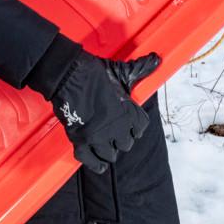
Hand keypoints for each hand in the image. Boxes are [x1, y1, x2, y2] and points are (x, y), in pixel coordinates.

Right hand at [42, 48, 159, 173]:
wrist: (66, 74)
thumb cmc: (93, 72)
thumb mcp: (120, 71)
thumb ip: (140, 70)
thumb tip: (156, 59)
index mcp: (128, 113)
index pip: (140, 128)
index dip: (135, 126)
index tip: (130, 124)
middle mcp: (116, 128)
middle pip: (126, 144)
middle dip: (121, 138)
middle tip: (114, 131)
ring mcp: (97, 136)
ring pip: (110, 155)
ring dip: (108, 150)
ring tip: (104, 143)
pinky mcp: (80, 140)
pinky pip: (90, 161)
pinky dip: (94, 163)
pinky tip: (98, 163)